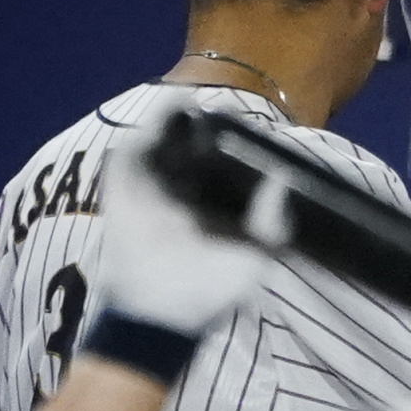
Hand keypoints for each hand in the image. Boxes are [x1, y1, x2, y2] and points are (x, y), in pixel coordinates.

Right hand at [92, 97, 276, 336]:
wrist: (158, 313)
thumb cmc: (209, 294)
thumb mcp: (254, 258)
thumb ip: (271, 222)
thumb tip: (284, 181)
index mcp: (212, 210)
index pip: (226, 167)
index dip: (238, 146)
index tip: (255, 126)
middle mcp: (183, 195)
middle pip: (195, 148)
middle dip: (209, 126)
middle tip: (228, 105)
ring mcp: (153, 188)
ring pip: (167, 141)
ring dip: (181, 118)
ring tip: (202, 97)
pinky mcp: (126, 186)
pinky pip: (139, 147)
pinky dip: (155, 124)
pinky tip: (177, 105)